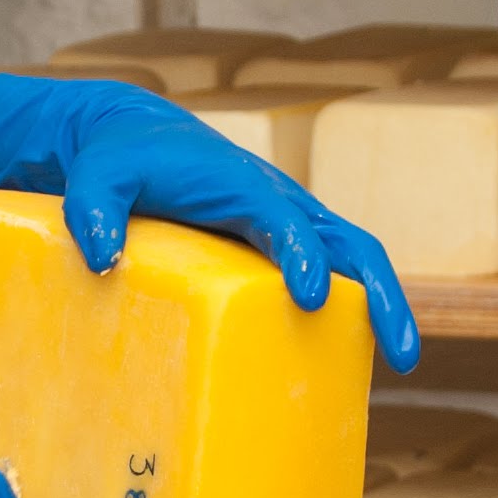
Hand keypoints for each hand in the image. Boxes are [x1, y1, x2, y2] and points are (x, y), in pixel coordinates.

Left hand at [0, 74, 423, 374]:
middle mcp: (281, 201)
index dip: (302, 255)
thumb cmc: (121, 160)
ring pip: (356, 258)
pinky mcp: (287, 241)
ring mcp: (293, 221)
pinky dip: (357, 305)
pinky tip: (354, 353)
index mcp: (243, 184)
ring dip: (385, 304)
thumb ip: (94, 208)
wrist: (139, 138)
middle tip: (401, 353)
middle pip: (350, 244)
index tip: (313, 297)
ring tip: (403, 359)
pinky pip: (336, 269)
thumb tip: (100, 256)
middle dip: (380, 294)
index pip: (285, 220)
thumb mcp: (98, 177)